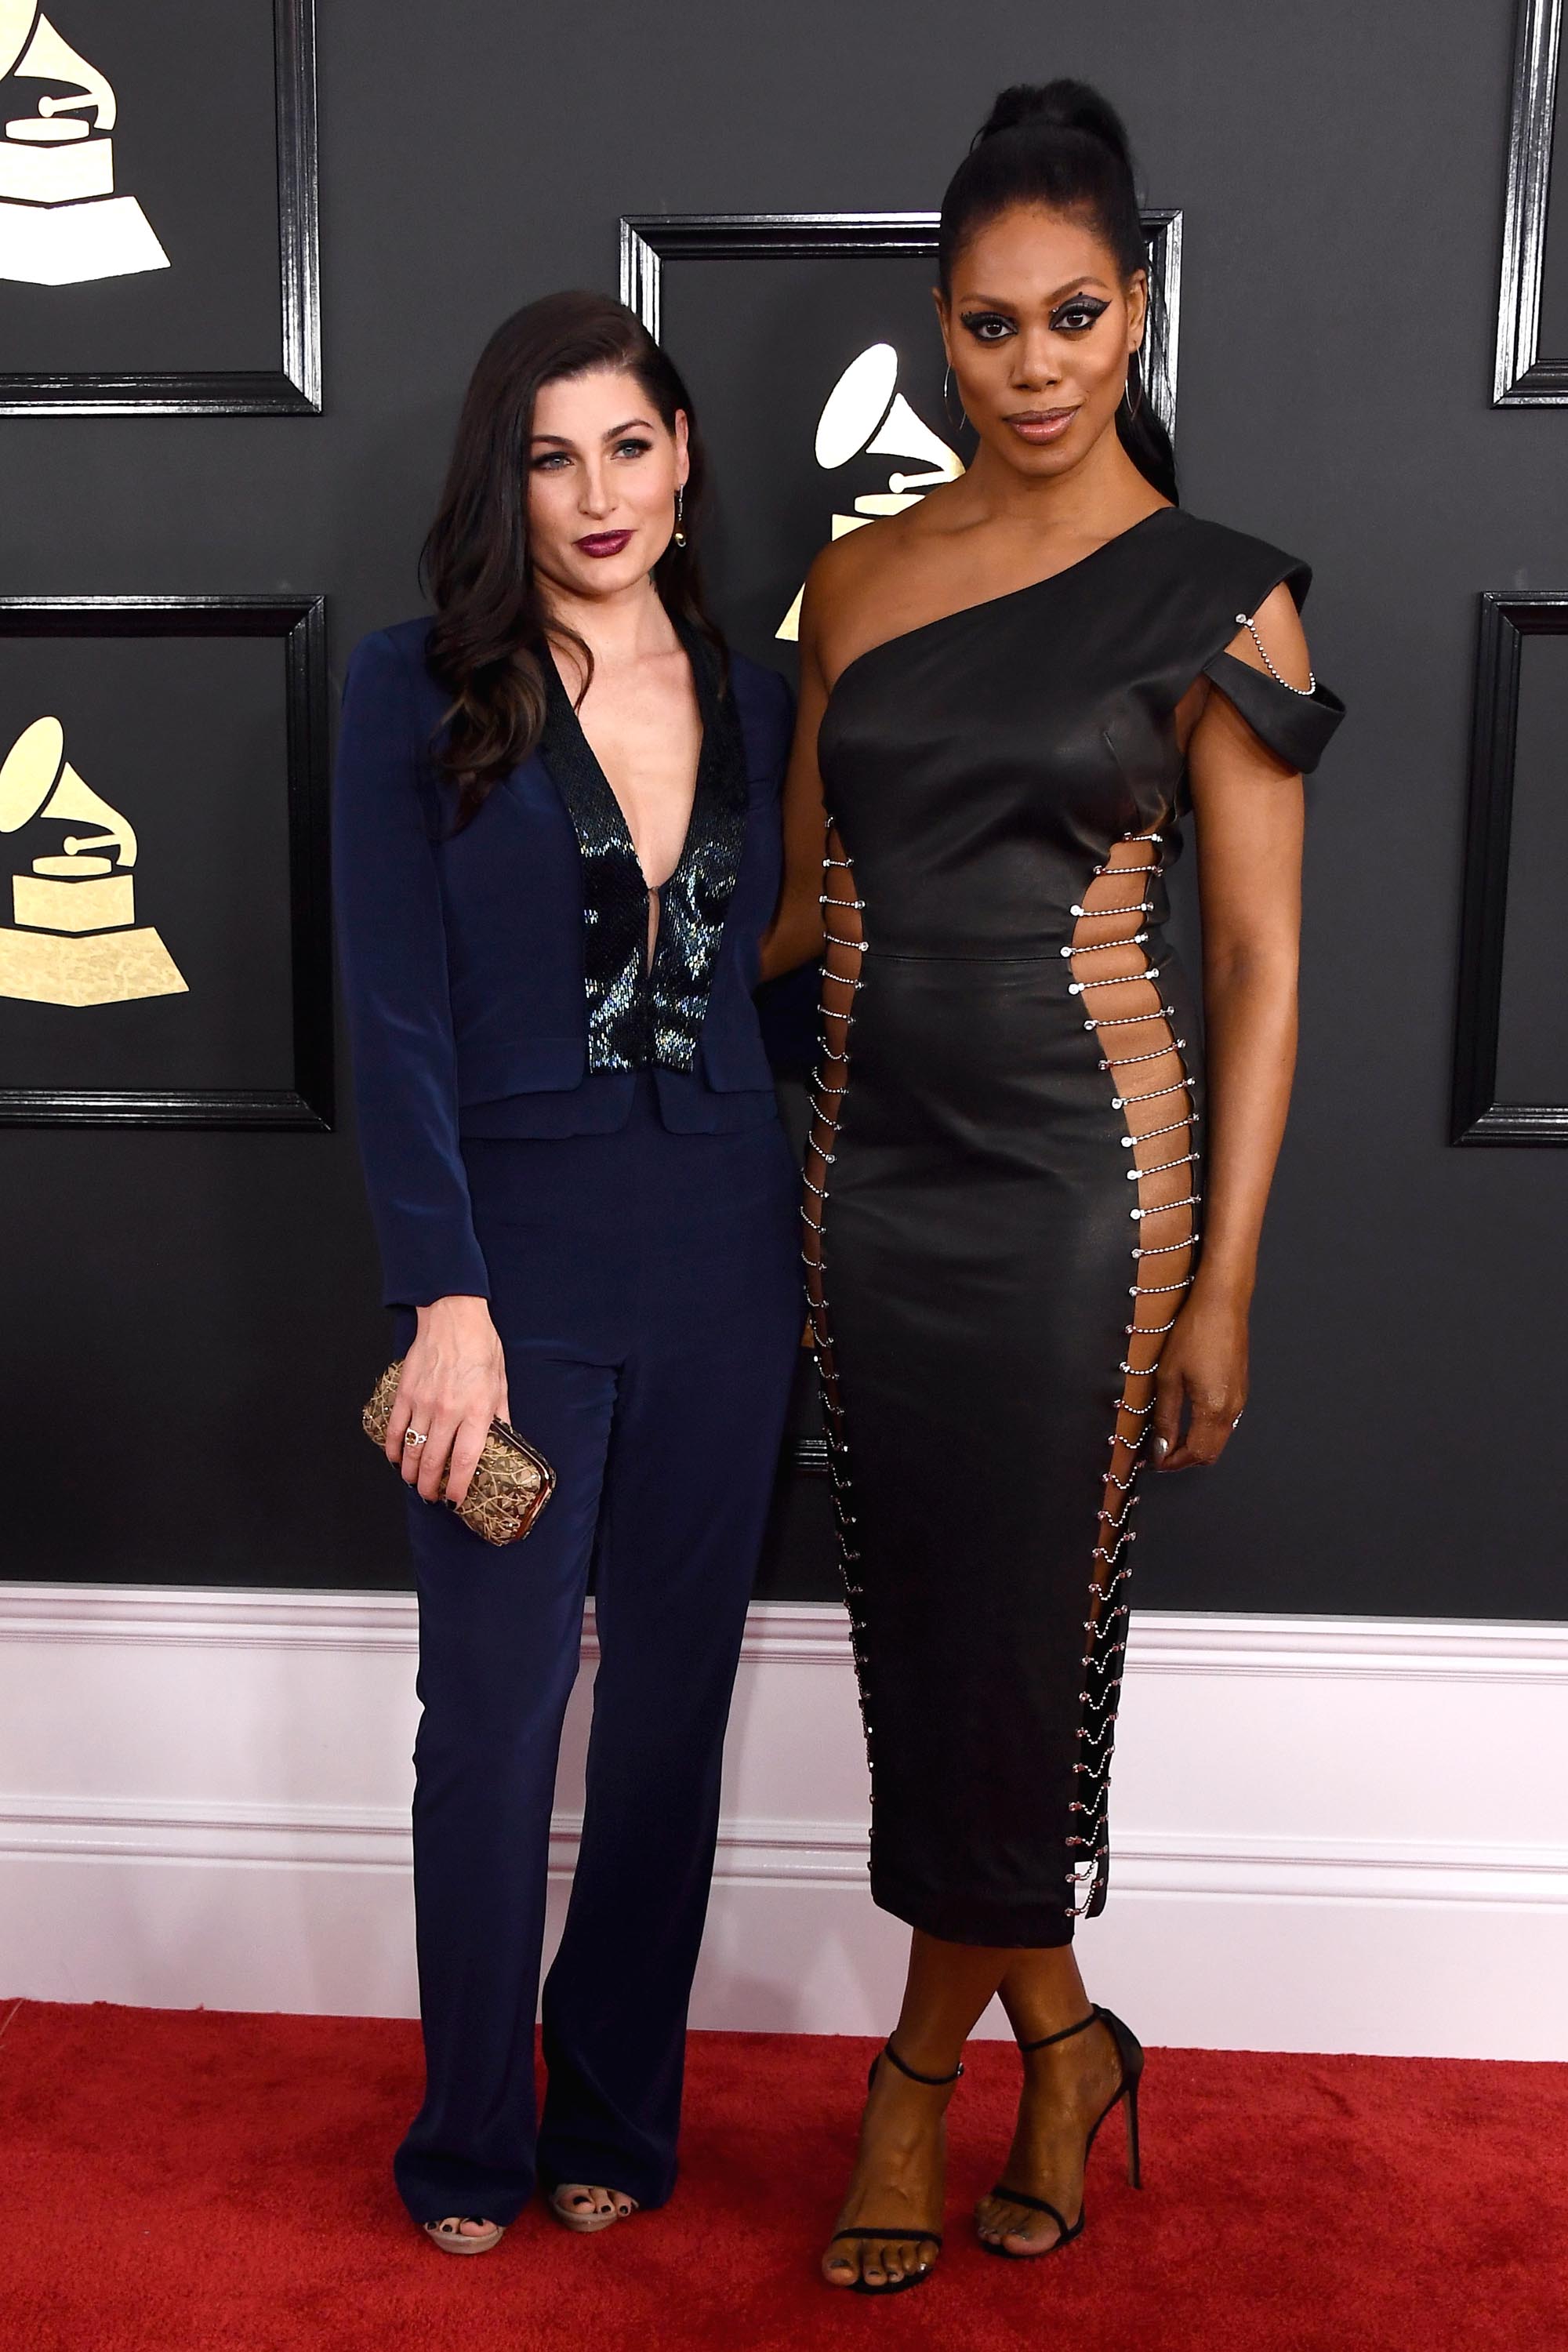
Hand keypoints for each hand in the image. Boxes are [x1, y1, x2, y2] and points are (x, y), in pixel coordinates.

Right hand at [385, 1296, 507, 1507]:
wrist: (452, 1318)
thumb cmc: (480, 1347)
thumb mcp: (500, 1383)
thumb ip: (499, 1415)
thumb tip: (504, 1437)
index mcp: (475, 1411)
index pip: (464, 1461)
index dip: (457, 1486)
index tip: (454, 1499)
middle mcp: (448, 1412)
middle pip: (433, 1462)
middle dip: (430, 1486)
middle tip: (430, 1496)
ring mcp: (423, 1404)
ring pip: (411, 1450)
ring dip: (409, 1472)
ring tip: (413, 1482)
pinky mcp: (405, 1394)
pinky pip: (394, 1429)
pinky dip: (392, 1448)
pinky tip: (395, 1458)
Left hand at [1150, 1285, 1247, 1471]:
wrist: (1222, 1304)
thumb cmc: (1193, 1333)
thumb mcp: (1168, 1377)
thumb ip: (1166, 1418)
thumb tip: (1161, 1448)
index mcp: (1214, 1409)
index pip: (1196, 1454)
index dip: (1173, 1462)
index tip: (1153, 1460)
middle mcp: (1233, 1410)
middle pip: (1211, 1453)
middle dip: (1185, 1458)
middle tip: (1159, 1451)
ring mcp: (1240, 1400)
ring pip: (1219, 1439)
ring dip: (1196, 1444)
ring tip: (1169, 1435)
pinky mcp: (1241, 1390)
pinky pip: (1225, 1423)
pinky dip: (1206, 1430)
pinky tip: (1187, 1417)